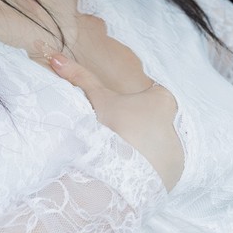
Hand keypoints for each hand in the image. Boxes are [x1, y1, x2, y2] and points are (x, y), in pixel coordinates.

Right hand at [47, 53, 183, 191]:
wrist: (114, 172)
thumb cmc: (111, 127)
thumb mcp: (96, 98)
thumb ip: (80, 77)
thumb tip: (55, 58)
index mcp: (164, 101)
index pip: (154, 96)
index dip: (137, 103)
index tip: (123, 112)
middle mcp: (177, 125)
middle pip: (158, 121)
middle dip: (142, 126)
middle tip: (120, 133)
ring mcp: (178, 152)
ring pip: (161, 145)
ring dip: (146, 148)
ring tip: (125, 154)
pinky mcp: (174, 175)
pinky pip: (162, 169)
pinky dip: (150, 169)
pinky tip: (131, 170)